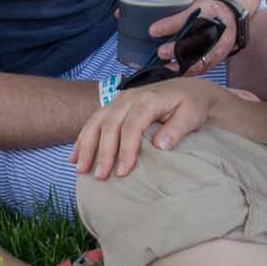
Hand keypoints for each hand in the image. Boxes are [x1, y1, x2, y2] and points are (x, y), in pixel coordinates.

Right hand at [71, 77, 217, 179]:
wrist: (187, 89)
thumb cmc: (191, 105)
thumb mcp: (192, 115)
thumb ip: (178, 129)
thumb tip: (160, 146)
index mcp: (148, 99)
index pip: (132, 126)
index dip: (125, 150)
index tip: (123, 172)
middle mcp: (129, 97)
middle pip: (110, 125)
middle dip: (102, 152)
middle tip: (99, 176)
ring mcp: (119, 100)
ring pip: (96, 122)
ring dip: (86, 146)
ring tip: (80, 170)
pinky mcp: (114, 106)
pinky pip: (94, 121)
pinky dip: (83, 139)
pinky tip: (74, 156)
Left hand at [147, 0, 241, 73]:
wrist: (230, 19)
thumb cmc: (205, 10)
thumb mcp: (194, 2)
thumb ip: (175, 8)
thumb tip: (141, 13)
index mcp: (209, 9)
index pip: (189, 17)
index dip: (170, 25)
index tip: (152, 30)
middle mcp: (217, 28)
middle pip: (197, 41)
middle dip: (177, 49)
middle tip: (160, 52)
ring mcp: (219, 46)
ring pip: (200, 59)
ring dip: (181, 65)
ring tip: (163, 68)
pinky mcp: (217, 60)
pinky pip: (201, 68)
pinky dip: (186, 73)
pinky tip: (171, 74)